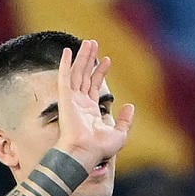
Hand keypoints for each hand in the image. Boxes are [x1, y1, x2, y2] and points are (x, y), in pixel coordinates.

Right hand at [52, 38, 133, 170]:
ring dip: (82, 57)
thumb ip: (125, 120)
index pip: (94, 86)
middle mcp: (79, 104)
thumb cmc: (100, 148)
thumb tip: (130, 106)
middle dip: (89, 59)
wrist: (86, 152)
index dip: (100, 72)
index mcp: (90, 111)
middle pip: (84, 76)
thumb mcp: (120, 134)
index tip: (107, 59)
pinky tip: (67, 51)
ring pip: (76, 73)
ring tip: (88, 42)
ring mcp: (71, 100)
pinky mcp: (65, 99)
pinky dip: (64, 64)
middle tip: (94, 44)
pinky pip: (64, 78)